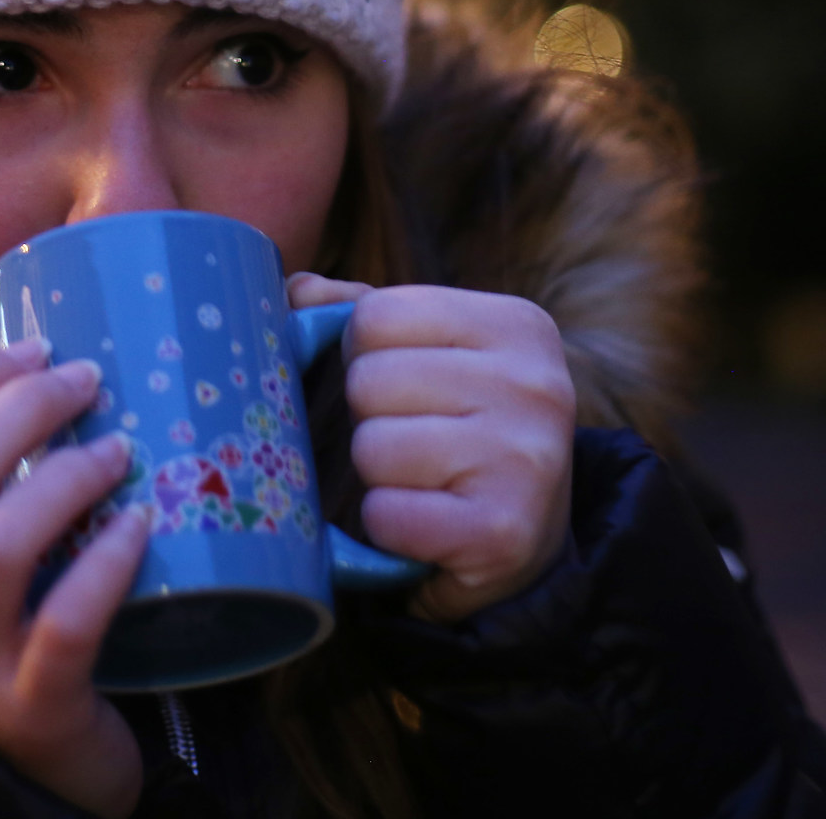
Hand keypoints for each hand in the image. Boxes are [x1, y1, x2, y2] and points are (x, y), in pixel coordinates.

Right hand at [0, 338, 151, 818]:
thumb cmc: (13, 634)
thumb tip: (51, 363)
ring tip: (119, 451)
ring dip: (64, 478)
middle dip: (21, 408)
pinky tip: (140, 523)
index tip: (36, 347)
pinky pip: (66, 623)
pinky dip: (106, 564)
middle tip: (85, 382)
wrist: (30, 771)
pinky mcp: (30, 706)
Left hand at [288, 273, 576, 624]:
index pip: (375, 315)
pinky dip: (387, 526)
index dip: (363, 354)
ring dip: (378, 475)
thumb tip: (294, 290)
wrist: (527, 536)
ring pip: (372, 449)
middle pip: (368, 381)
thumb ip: (360, 311)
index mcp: (514, 325)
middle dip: (370, 417)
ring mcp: (523, 459)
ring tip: (422, 482)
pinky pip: (386, 515)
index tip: (399, 384)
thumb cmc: (462, 429)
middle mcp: (532, 385)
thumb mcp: (430, 351)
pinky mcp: (502, 531)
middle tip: (414, 440)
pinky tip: (425, 525)